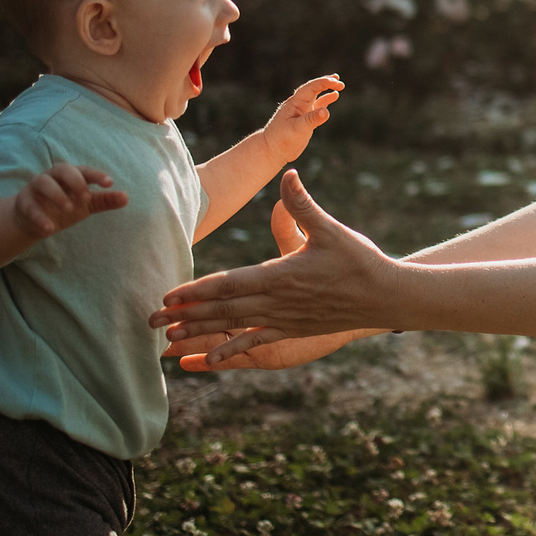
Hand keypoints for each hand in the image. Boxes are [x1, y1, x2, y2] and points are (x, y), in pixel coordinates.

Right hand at [13, 164, 126, 238]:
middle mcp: (52, 177)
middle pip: (62, 169)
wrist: (34, 220)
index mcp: (70, 175)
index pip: (84, 171)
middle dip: (75, 181)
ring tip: (69, 209)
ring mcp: (35, 188)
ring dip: (57, 195)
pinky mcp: (23, 202)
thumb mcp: (86, 204)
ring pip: (43, 183)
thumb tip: (126, 198)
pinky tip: (49, 229)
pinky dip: (39, 217)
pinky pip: (29, 206)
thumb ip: (104, 200)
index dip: (96, 175)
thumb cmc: (63, 205)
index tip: (110, 183)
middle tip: (86, 196)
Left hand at [153, 170, 393, 367]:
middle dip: (185, 314)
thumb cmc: (359, 260)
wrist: (385, 297)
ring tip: (169, 338)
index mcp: (280, 275)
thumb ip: (303, 205)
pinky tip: (210, 361)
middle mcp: (277, 302)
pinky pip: (256, 341)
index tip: (167, 296)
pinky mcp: (292, 329)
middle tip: (150, 321)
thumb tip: (287, 175)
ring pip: (233, 327)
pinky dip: (231, 351)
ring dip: (200, 331)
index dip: (195, 291)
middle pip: (222, 309)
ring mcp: (284, 319)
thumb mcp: (330, 229)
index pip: (228, 283)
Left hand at [257, 75, 343, 165]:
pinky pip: (316, 106)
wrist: (271, 150)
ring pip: (315, 96)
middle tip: (338, 80)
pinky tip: (333, 96)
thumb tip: (326, 111)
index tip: (336, 82)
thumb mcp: (297, 129)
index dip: (323, 83)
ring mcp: (301, 111)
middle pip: (313, 88)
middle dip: (326, 83)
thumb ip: (311, 120)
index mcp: (295, 103)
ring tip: (338, 84)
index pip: (311, 88)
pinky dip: (325, 100)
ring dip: (326, 89)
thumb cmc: (282, 139)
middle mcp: (298, 104)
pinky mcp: (304, 119)